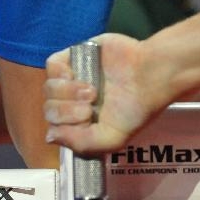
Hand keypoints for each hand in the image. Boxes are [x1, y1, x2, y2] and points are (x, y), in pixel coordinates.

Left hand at [43, 33, 163, 155]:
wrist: (150, 77)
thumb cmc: (136, 109)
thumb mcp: (111, 139)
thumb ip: (80, 144)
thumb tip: (50, 136)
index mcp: (81, 120)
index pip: (54, 127)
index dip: (64, 127)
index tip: (87, 122)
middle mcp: (74, 99)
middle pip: (50, 109)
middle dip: (67, 112)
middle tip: (90, 108)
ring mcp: (74, 77)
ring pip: (49, 89)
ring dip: (67, 93)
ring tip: (92, 92)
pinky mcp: (76, 55)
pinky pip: (52, 65)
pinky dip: (59, 74)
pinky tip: (76, 77)